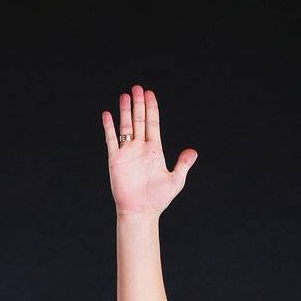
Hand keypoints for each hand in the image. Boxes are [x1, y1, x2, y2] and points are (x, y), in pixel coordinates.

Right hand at [101, 83, 197, 216]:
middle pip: (139, 120)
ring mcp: (127, 153)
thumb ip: (183, 165)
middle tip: (137, 88)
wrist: (140, 212)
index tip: (149, 93)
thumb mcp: (175, 181)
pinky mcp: (115, 160)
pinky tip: (107, 115)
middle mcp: (140, 148)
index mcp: (154, 150)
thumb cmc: (157, 200)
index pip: (152, 123)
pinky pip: (111, 140)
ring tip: (125, 95)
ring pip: (125, 126)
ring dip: (125, 111)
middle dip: (138, 104)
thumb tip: (193, 152)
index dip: (151, 108)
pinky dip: (109, 127)